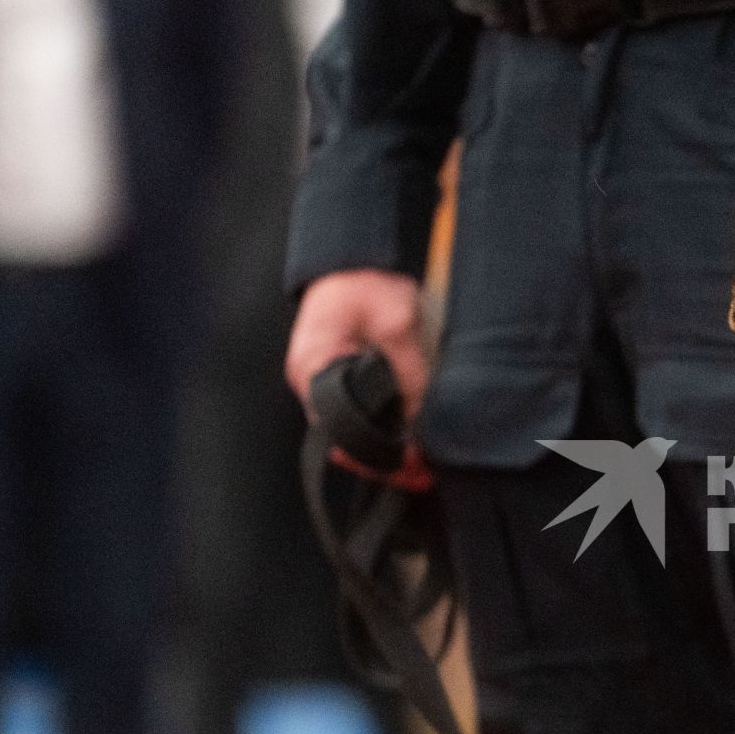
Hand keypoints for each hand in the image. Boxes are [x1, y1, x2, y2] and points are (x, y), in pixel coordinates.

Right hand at [287, 269, 433, 487]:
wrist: (352, 258)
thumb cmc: (366, 283)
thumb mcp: (397, 326)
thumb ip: (410, 375)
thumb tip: (423, 423)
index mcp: (314, 370)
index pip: (342, 436)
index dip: (379, 459)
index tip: (414, 468)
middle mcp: (309, 383)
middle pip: (345, 442)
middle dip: (386, 463)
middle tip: (425, 475)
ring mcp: (319, 382)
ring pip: (351, 433)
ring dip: (385, 450)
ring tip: (422, 466)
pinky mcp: (334, 378)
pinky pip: (355, 416)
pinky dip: (380, 431)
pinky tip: (407, 442)